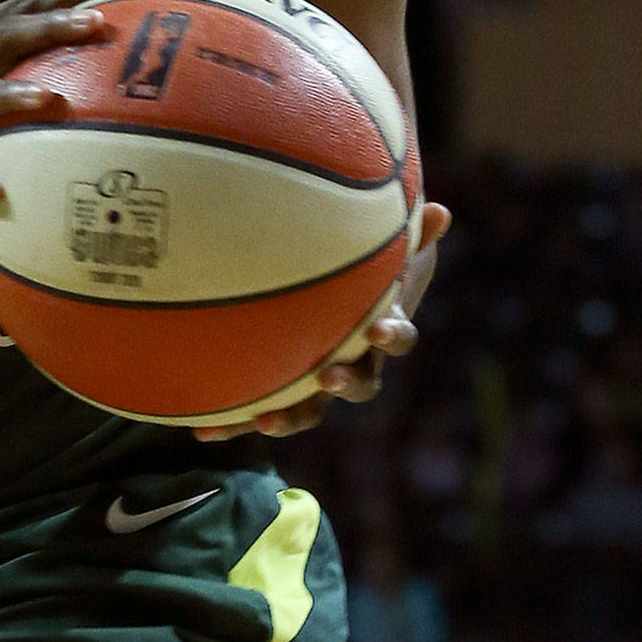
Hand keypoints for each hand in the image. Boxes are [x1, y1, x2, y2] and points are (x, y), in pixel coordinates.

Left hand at [193, 201, 452, 442]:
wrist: (318, 302)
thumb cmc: (354, 272)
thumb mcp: (377, 248)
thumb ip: (405, 234)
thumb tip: (441, 209)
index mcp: (378, 331)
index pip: (397, 337)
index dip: (392, 335)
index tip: (379, 328)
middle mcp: (351, 364)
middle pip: (359, 385)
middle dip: (346, 383)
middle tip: (327, 376)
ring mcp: (314, 384)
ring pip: (308, 410)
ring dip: (290, 417)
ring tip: (267, 421)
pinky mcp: (276, 393)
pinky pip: (256, 412)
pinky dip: (232, 424)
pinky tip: (200, 431)